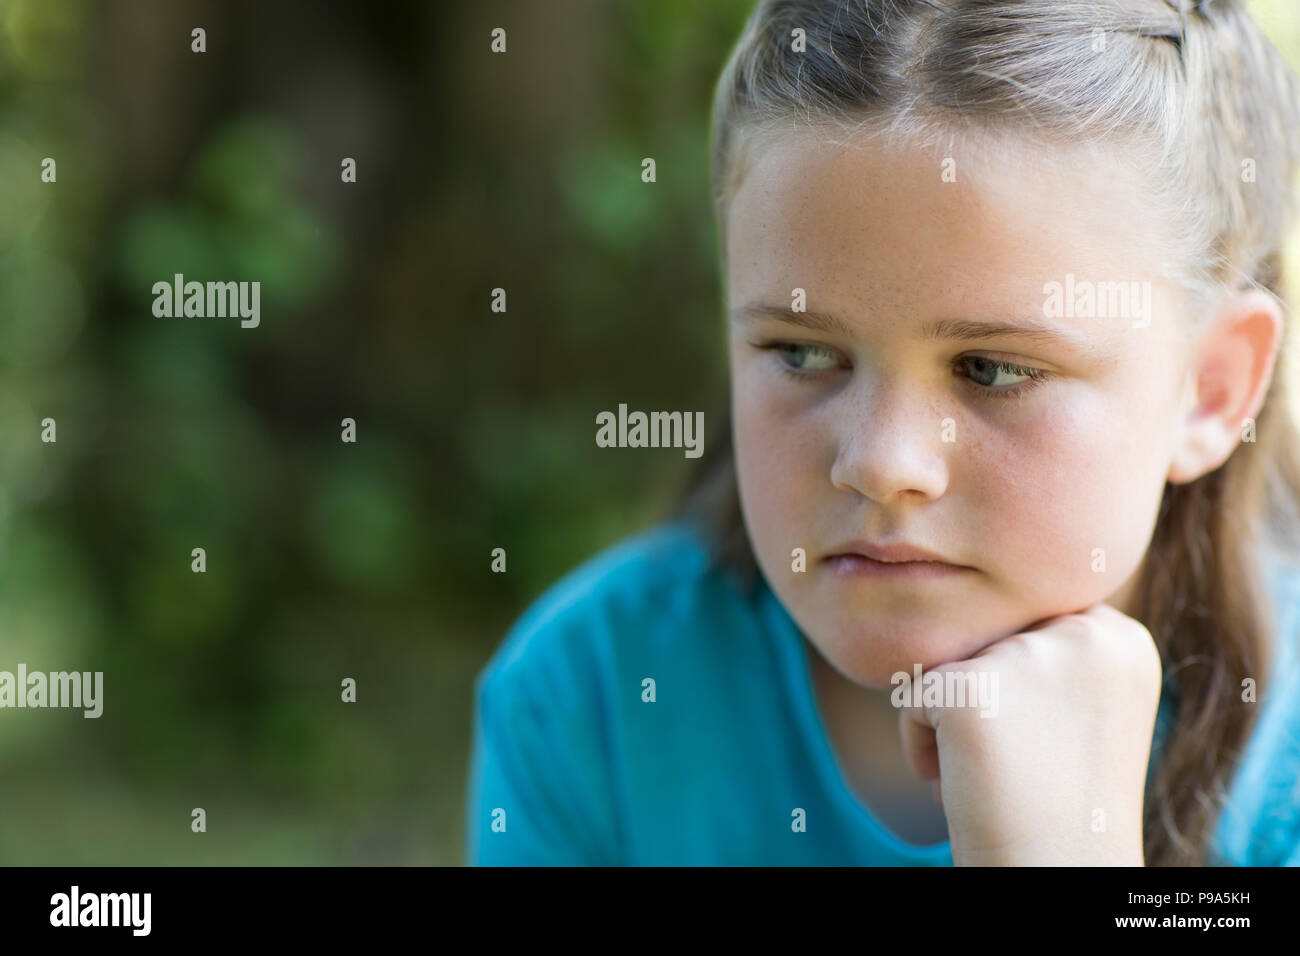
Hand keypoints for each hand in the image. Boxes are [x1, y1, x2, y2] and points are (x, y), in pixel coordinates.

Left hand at [897, 603, 1161, 864]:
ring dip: (954, 723)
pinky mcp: (968, 690)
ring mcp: (1027, 657)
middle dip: (986, 704)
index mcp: (1121, 636)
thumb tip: (971, 590)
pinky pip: (912, 699)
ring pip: (947, 665)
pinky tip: (970, 785)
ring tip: (1002, 774)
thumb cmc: (1061, 802)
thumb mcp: (1082, 706)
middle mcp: (1084, 632)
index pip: (1029, 622)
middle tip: (1026, 765)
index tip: (1051, 745)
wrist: (1057, 876)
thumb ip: (1049, 647)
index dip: (1019, 691)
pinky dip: (922, 747)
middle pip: (985, 638)